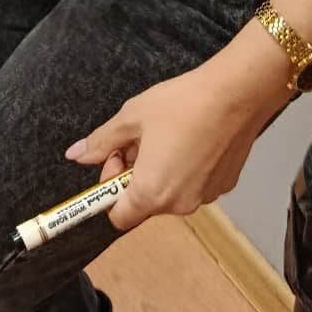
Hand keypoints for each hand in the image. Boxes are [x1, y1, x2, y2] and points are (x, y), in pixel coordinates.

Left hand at [66, 32, 292, 232]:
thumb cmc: (179, 105)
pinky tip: (191, 138)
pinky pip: (193, 184)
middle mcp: (179, 205)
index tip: (117, 157)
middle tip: (140, 138)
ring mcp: (205, 198)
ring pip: (170, 193)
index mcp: (151, 194)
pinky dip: (185, 169)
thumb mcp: (131, 118)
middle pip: (144, 203)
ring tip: (166, 134)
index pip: (119, 217)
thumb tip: (75, 156)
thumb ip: (101, 142)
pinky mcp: (225, 187)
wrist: (236, 94)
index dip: (111, 190)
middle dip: (135, 174)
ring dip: (160, 171)